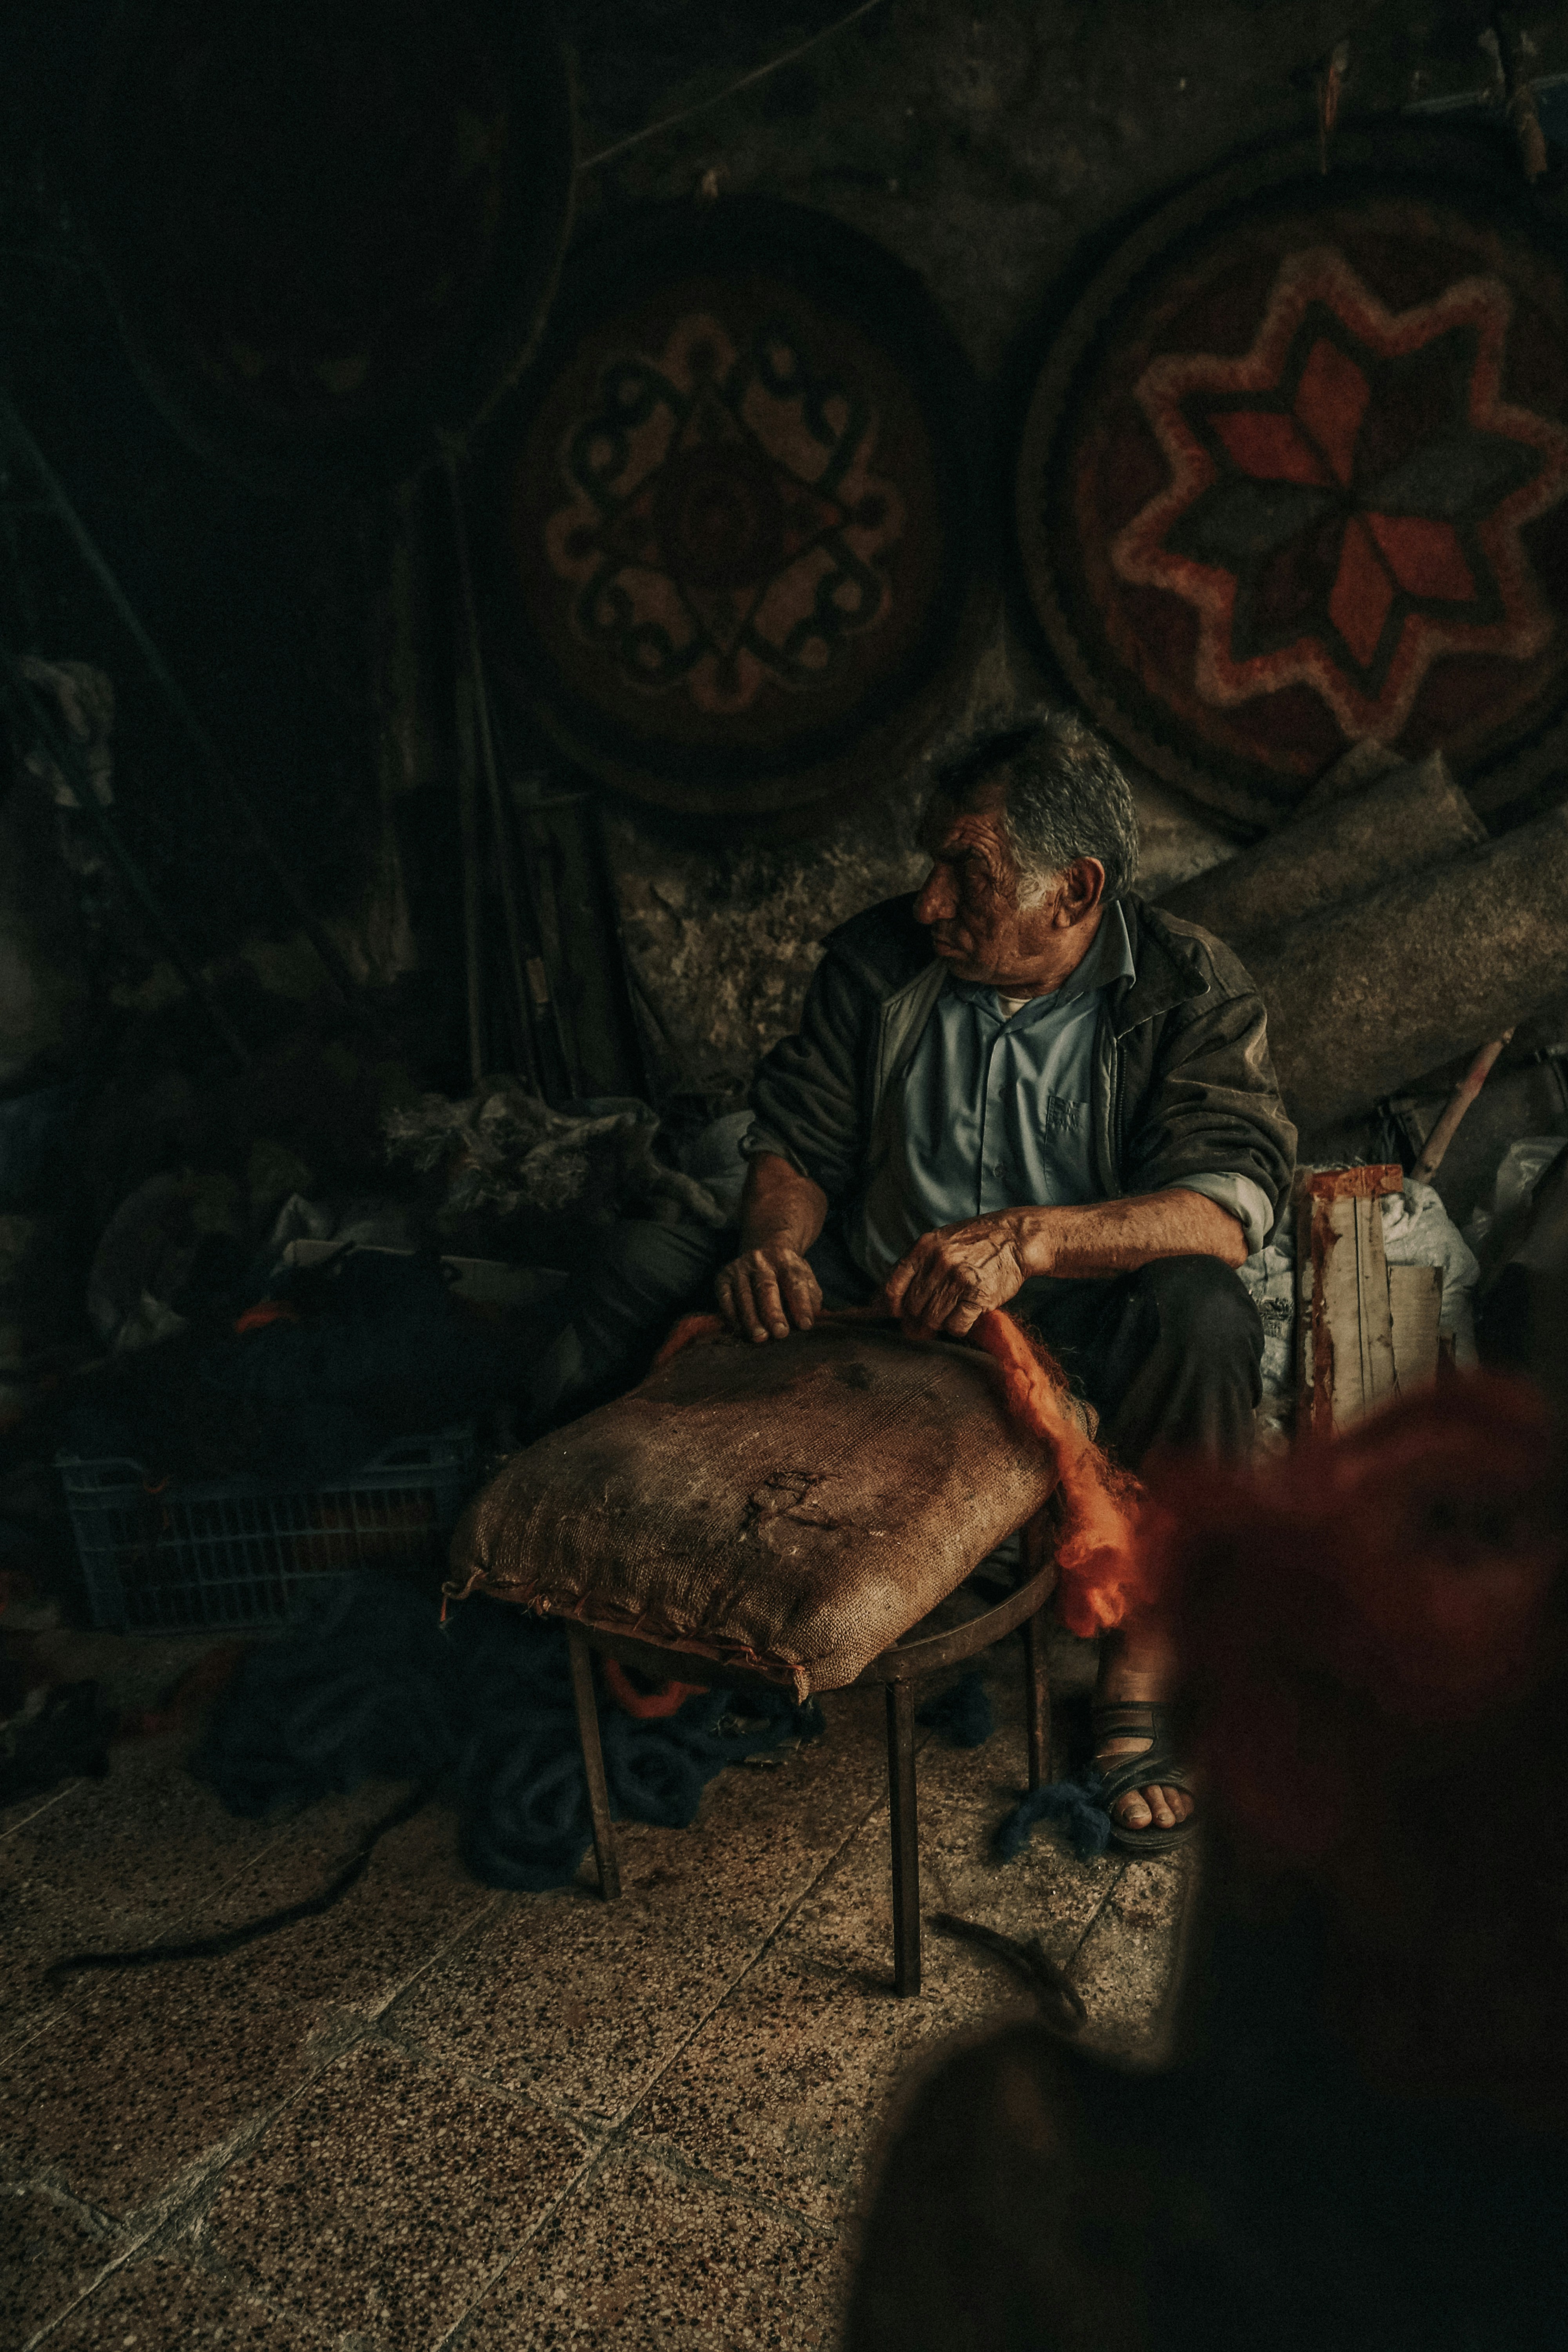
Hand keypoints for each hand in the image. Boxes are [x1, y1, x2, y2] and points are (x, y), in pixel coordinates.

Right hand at [716, 1242, 822, 1341]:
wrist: (762, 1251)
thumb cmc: (787, 1275)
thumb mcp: (804, 1278)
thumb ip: (811, 1296)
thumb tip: (809, 1320)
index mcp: (785, 1260)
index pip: (794, 1282)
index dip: (801, 1304)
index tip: (806, 1325)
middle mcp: (760, 1261)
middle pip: (766, 1287)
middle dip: (773, 1312)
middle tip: (780, 1333)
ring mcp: (739, 1268)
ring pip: (743, 1295)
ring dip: (751, 1319)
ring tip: (760, 1337)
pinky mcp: (722, 1277)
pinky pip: (725, 1298)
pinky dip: (732, 1316)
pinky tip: (740, 1331)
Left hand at [882, 1214, 1030, 1337]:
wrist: (1014, 1238)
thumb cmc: (973, 1243)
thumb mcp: (938, 1243)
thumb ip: (913, 1268)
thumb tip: (881, 1302)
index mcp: (923, 1247)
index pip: (892, 1286)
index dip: (888, 1306)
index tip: (892, 1313)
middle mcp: (938, 1262)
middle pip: (913, 1307)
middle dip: (917, 1317)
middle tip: (929, 1316)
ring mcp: (959, 1279)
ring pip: (932, 1319)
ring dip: (940, 1322)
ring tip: (952, 1310)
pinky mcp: (979, 1296)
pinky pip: (956, 1326)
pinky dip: (958, 1327)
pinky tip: (966, 1314)